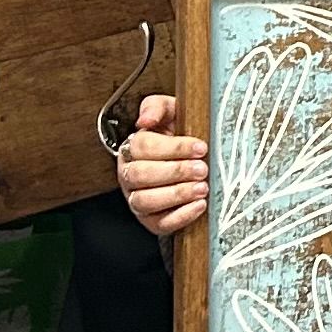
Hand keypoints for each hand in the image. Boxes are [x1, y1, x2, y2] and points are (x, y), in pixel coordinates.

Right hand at [115, 95, 206, 237]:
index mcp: (132, 148)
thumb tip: (145, 120)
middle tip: (202, 169)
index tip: (200, 147)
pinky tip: (199, 206)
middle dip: (175, 171)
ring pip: (146, 201)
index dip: (173, 147)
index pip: (143, 147)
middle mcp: (130, 175)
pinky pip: (160, 223)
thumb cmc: (179, 134)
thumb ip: (157, 107)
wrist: (191, 159)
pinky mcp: (151, 220)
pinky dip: (180, 216)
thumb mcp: (171, 112)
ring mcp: (137, 199)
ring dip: (176, 195)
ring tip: (202, 188)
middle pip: (141, 175)